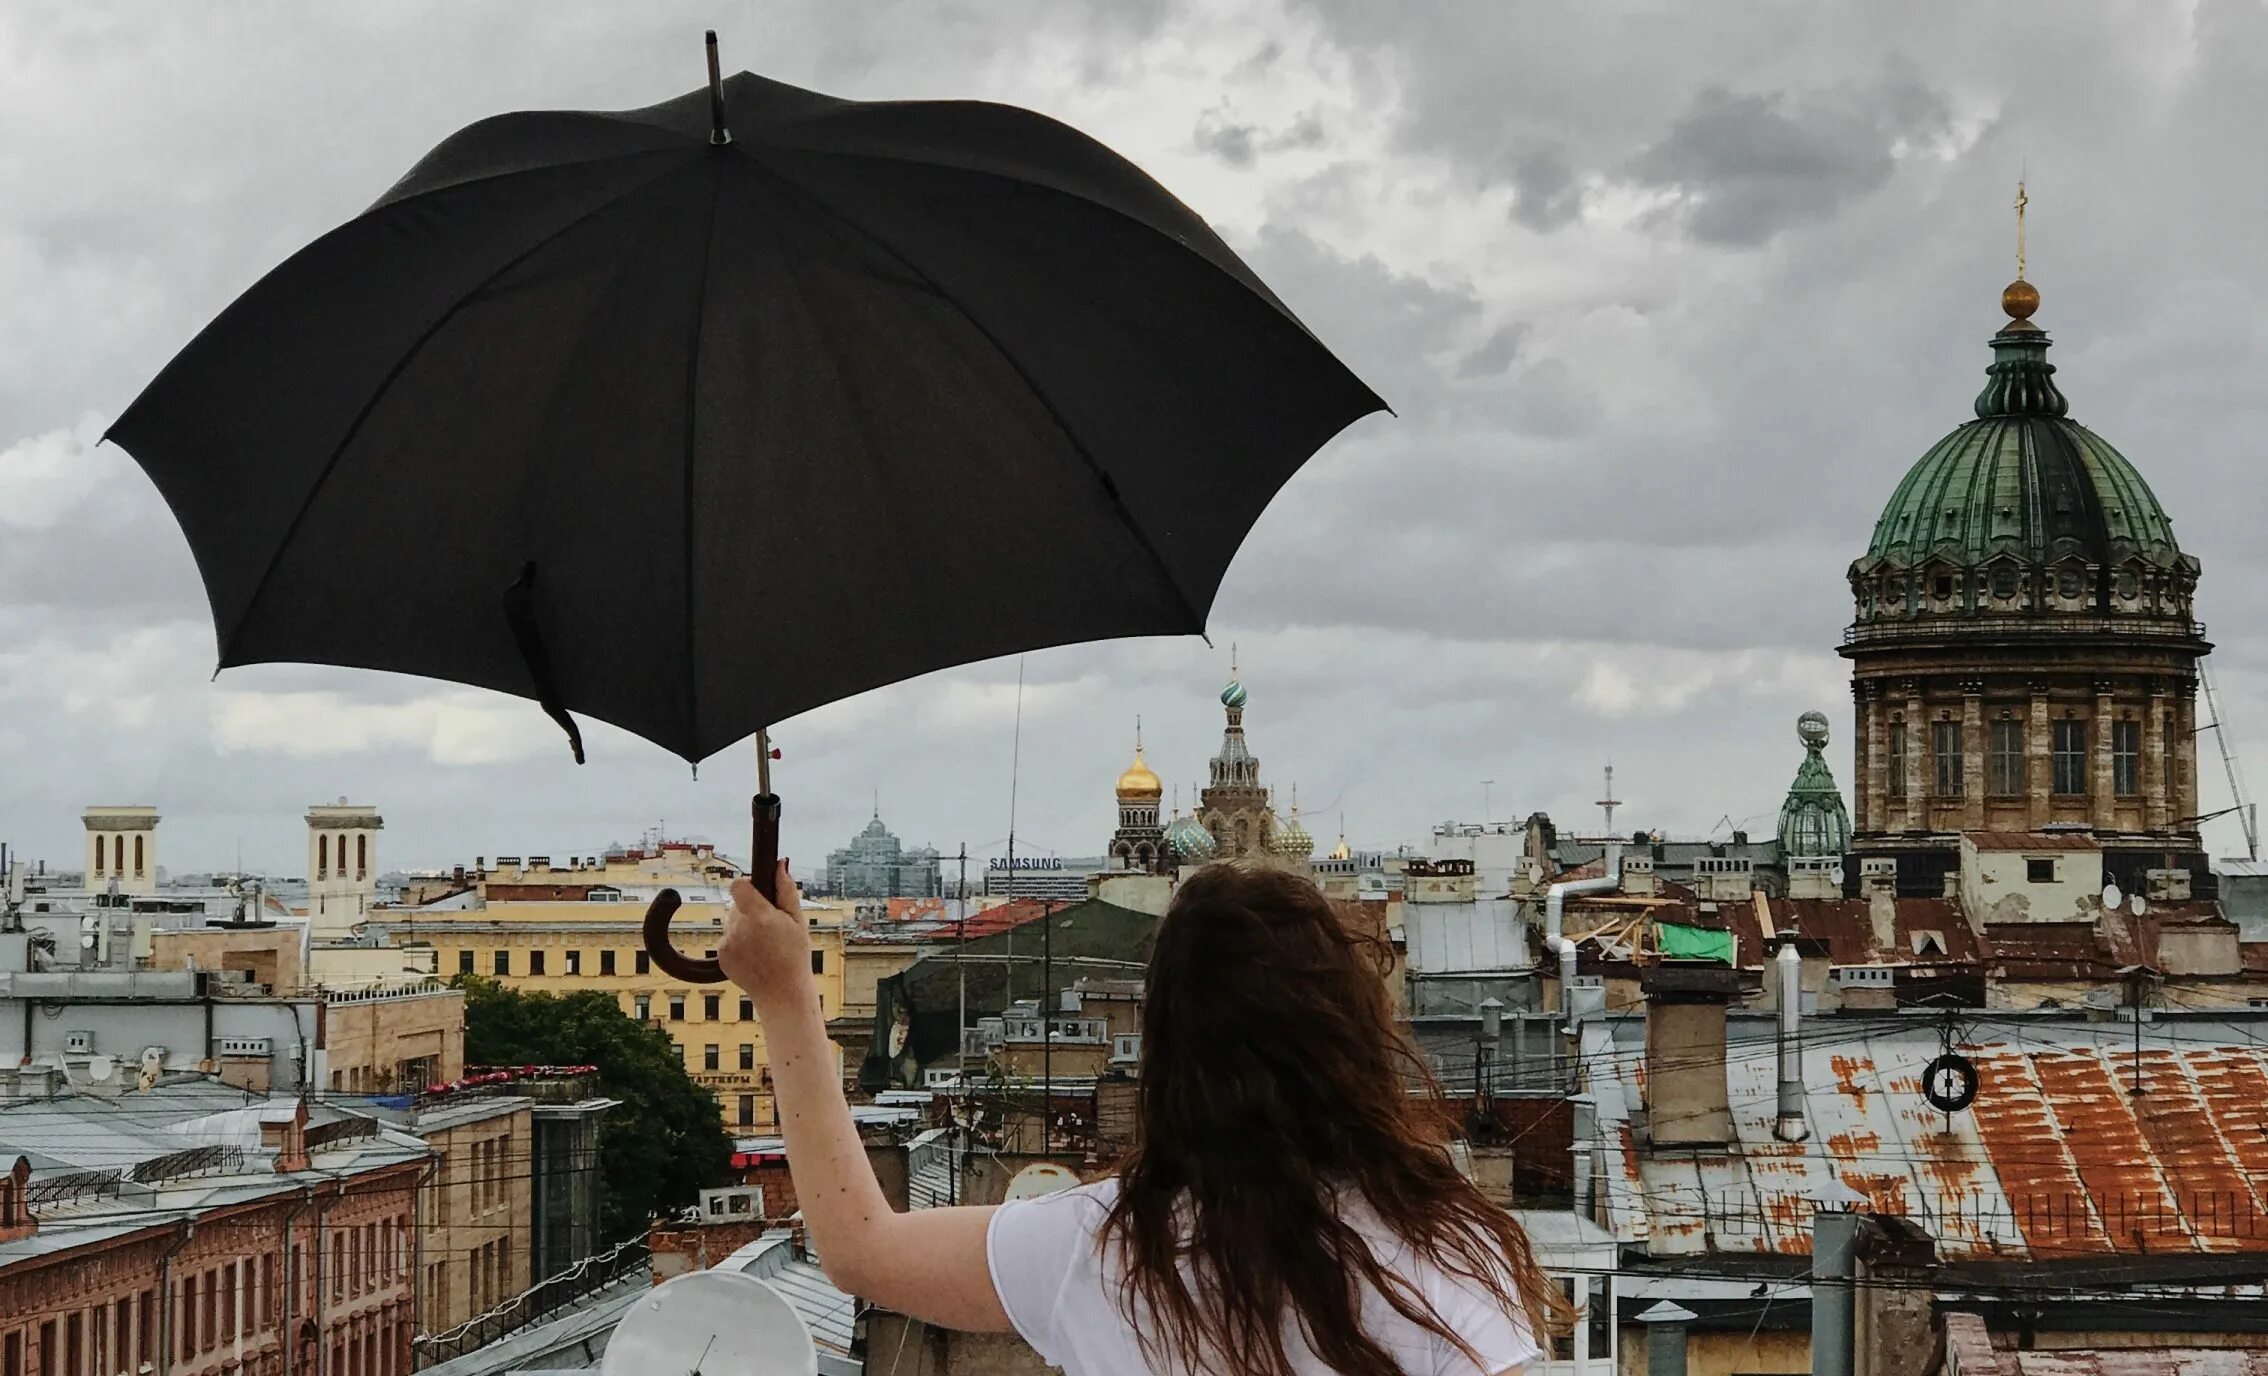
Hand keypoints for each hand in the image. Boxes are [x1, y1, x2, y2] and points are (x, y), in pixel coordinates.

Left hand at [722, 860, 811, 1005]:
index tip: (757, 892)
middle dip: (752, 910)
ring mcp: (727, 943)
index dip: (747, 885)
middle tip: (772, 928)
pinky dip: (739, 943)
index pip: (738, 885)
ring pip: (733, 922)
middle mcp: (739, 928)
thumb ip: (786, 890)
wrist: (782, 994)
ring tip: (766, 946)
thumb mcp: (798, 921)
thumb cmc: (795, 957)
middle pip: (738, 905)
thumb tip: (780, 864)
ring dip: (746, 927)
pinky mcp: (722, 955)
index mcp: (759, 917)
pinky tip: (756, 955)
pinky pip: (728, 938)